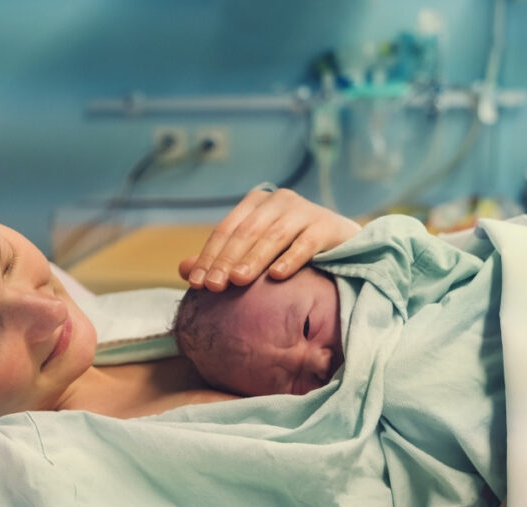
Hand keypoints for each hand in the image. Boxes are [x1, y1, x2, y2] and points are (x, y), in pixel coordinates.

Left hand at [178, 188, 359, 290]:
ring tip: (238, 280)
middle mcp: (279, 200)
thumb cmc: (290, 247)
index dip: (209, 256)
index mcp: (256, 203)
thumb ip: (221, 259)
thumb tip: (183, 270)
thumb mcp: (254, 250)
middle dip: (227, 260)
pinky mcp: (327, 226)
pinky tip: (277, 277)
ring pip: (273, 236)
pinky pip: (306, 243)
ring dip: (254, 259)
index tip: (197, 283)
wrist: (342, 243)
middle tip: (214, 286)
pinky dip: (291, 259)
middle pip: (246, 233)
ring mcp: (304, 210)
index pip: (226, 230)